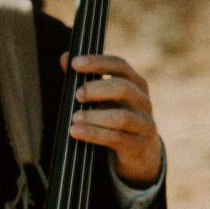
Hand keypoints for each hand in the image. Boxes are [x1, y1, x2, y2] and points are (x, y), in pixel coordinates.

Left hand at [64, 52, 161, 184]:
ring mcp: (144, 124)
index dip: (98, 62)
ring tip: (74, 118)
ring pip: (122, 117)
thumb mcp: (104, 98)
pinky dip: (94, 134)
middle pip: (124, 87)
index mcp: (136, 84)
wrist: (140, 150)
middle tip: (77, 95)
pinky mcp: (139, 145)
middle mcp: (143, 101)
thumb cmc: (117, 118)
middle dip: (97, 89)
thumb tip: (65, 57)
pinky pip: (117, 138)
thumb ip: (86, 79)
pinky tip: (77, 131)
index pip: (120, 66)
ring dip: (94, 116)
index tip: (75, 63)